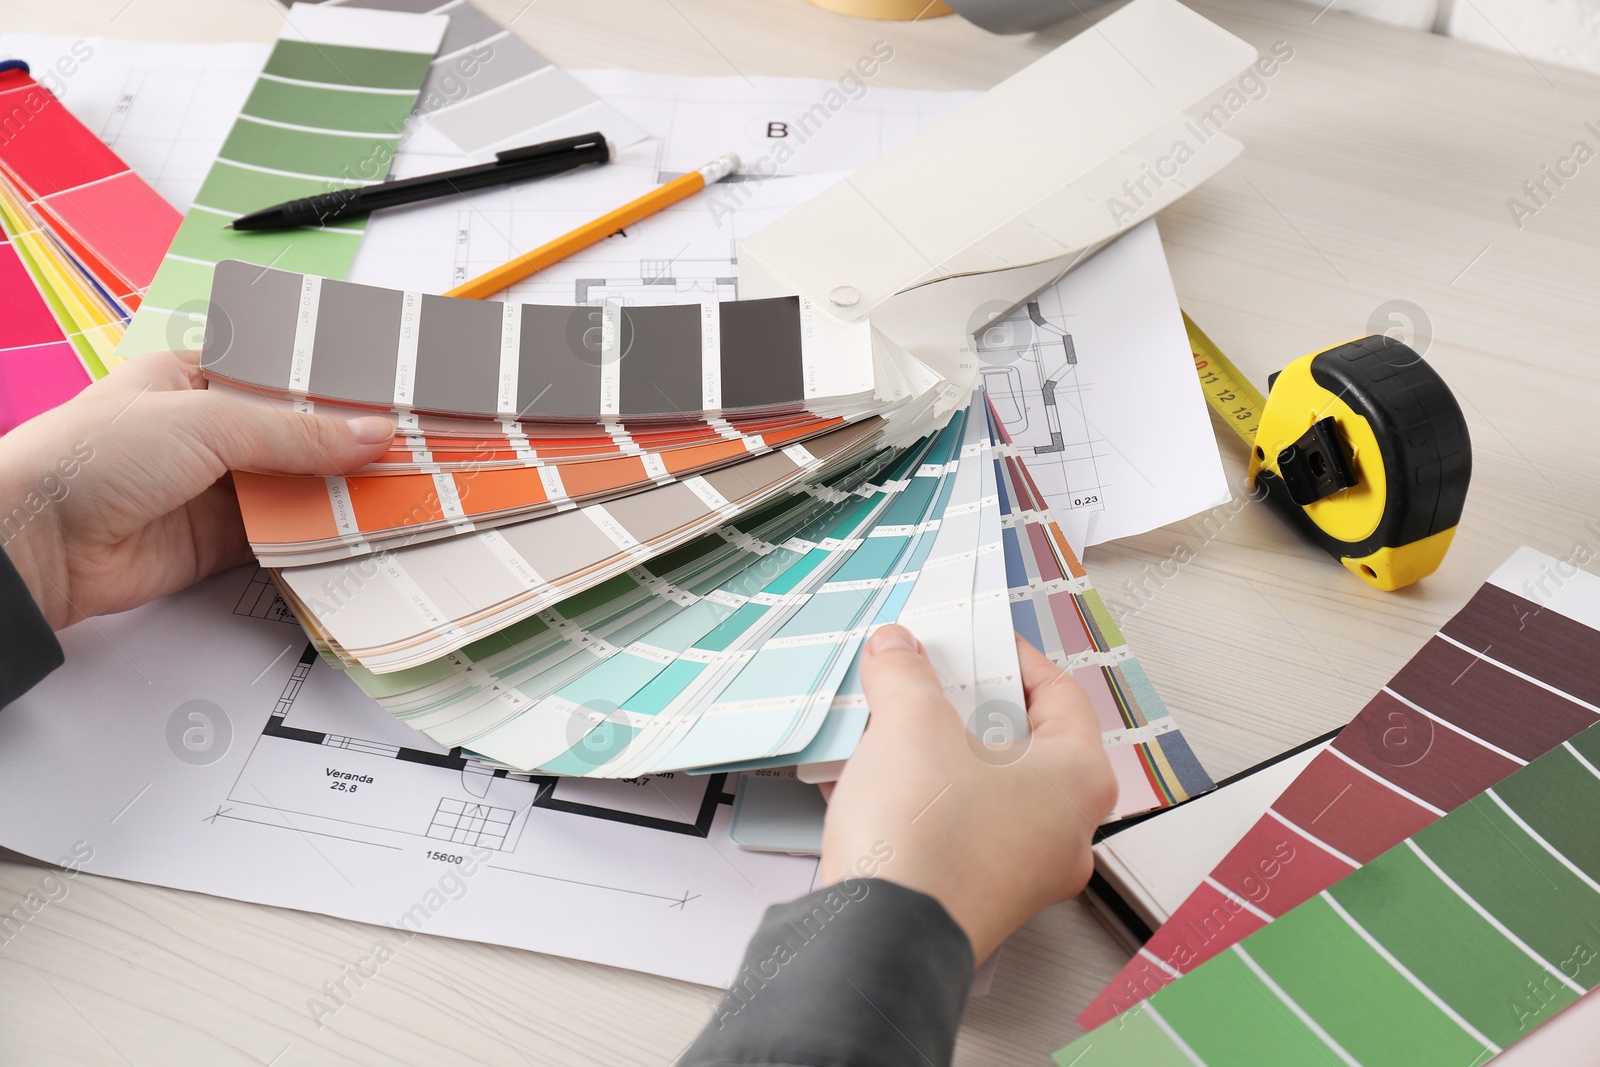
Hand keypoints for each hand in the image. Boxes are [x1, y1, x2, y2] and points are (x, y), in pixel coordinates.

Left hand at [0, 350, 394, 627]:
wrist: (37, 544)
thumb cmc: (94, 456)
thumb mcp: (207, 421)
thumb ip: (297, 434)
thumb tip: (372, 434)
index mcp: (194, 379)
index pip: (282, 378)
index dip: (335, 388)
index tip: (391, 398)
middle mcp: (207, 433)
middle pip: (296, 438)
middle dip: (349, 446)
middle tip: (412, 449)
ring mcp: (214, 490)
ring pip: (295, 488)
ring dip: (339, 494)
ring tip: (401, 490)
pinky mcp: (218, 544)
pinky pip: (282, 537)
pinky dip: (318, 537)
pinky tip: (359, 531)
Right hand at [818, 625, 1115, 961]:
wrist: (878, 941)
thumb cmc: (926, 845)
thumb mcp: (910, 724)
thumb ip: (906, 674)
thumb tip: (898, 650)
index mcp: (1078, 781)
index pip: (1060, 694)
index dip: (1013, 657)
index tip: (978, 642)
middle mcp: (1062, 832)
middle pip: (1020, 742)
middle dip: (965, 705)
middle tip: (928, 678)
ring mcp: (1020, 871)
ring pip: (983, 787)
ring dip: (936, 750)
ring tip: (890, 721)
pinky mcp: (973, 895)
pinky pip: (954, 827)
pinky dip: (919, 796)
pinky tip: (870, 774)